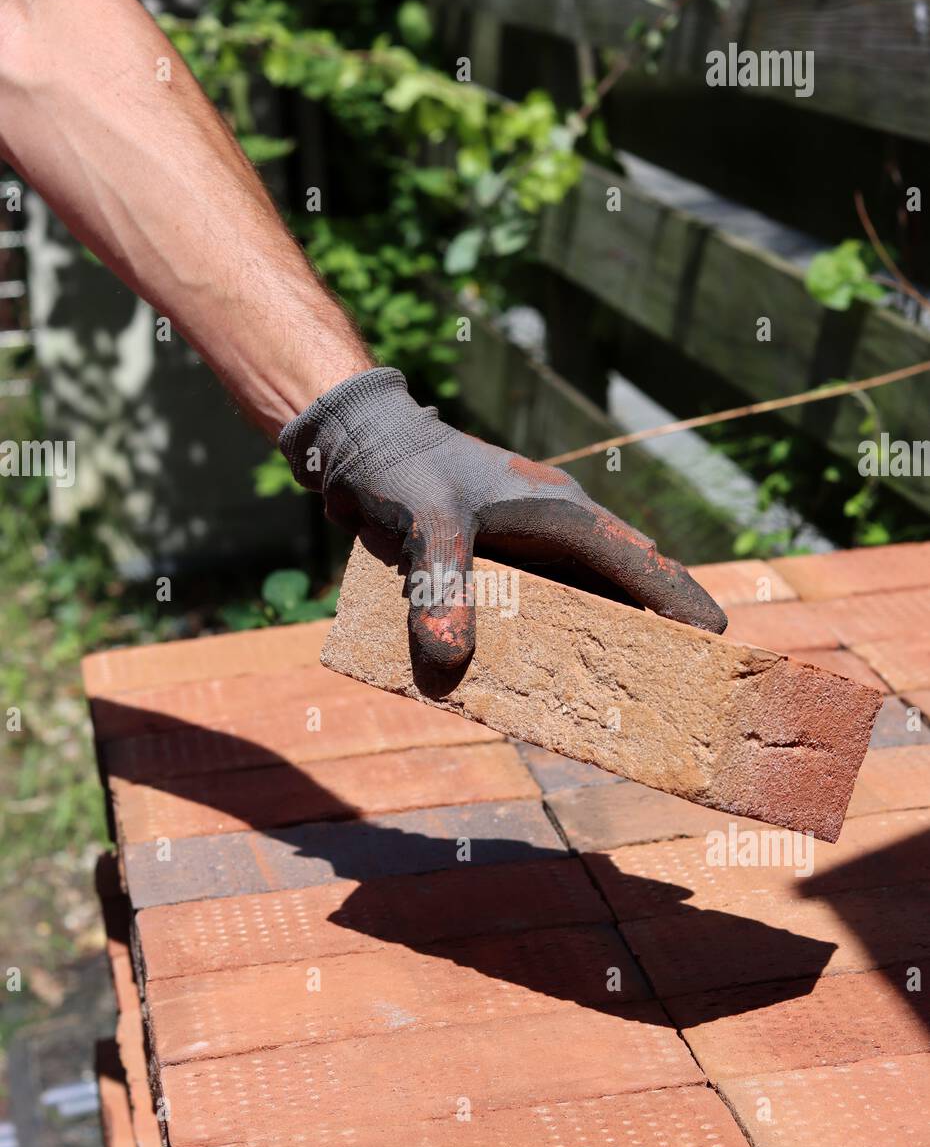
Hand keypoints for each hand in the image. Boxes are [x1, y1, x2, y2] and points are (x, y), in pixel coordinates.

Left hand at [280, 367, 726, 669]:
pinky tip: (543, 684)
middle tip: (673, 693)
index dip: (681, 601)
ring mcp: (531, 547)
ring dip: (598, 644)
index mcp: (565, 513)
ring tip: (619, 702)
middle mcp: (558, 531)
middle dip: (648, 636)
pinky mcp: (500, 563)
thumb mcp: (425, 527)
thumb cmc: (403, 471)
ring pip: (584, 602)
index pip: (642, 561)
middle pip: (623, 589)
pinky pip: (539, 608)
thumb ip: (442, 590)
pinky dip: (548, 642)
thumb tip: (449, 663)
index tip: (718, 640)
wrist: (362, 444)